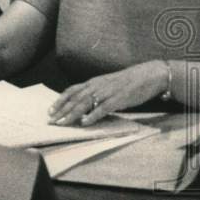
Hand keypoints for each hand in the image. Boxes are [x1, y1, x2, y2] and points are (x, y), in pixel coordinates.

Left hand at [48, 60, 169, 125]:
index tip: (50, 110)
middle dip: (62, 111)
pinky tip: (85, 122)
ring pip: (85, 104)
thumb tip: (85, 105)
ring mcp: (107, 92)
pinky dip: (92, 116)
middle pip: (75, 99)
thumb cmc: (128, 81)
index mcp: (94, 82)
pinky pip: (103, 108)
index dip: (60, 101)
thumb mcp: (108, 84)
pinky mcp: (118, 99)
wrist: (148, 75)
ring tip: (63, 123)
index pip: (71, 91)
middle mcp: (97, 86)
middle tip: (52, 121)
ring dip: (72, 115)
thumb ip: (96, 92)